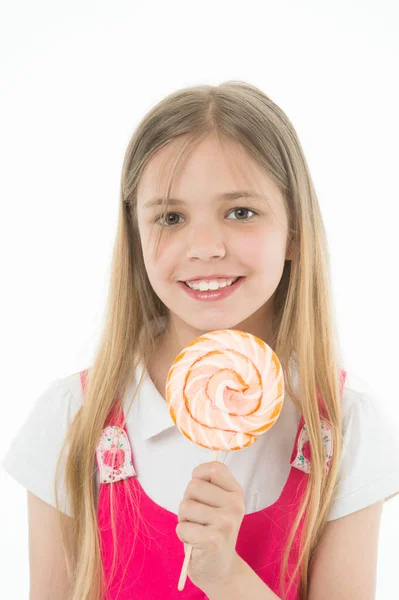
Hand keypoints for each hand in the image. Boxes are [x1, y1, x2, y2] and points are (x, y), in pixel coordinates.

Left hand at [176, 460, 245, 593]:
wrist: (220, 569)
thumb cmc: (212, 530)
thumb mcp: (218, 504)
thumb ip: (209, 485)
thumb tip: (195, 474)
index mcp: (236, 492)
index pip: (214, 468)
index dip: (199, 475)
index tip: (200, 492)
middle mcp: (235, 505)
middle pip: (193, 486)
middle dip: (188, 501)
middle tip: (198, 518)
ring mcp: (226, 522)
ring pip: (185, 505)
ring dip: (184, 519)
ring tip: (197, 530)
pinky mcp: (213, 540)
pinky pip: (182, 527)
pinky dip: (183, 535)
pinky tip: (196, 542)